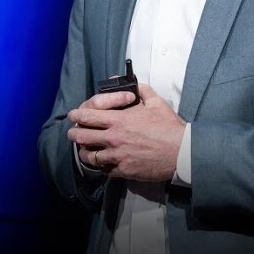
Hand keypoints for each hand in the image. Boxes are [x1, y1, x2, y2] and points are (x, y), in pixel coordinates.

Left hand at [67, 84, 185, 181]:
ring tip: (83, 150)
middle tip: (72, 133)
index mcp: (119, 120)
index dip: (76, 115)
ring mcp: (117, 156)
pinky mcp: (124, 170)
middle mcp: (114, 138)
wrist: (181, 151)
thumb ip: (141, 90)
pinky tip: (101, 163)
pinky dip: (101, 166)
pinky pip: (104, 170)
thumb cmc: (169, 127)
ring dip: (84, 152)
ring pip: (90, 156)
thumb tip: (132, 84)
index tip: (73, 115)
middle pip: (82, 136)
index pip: (88, 116)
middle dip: (73, 133)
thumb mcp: (156, 102)